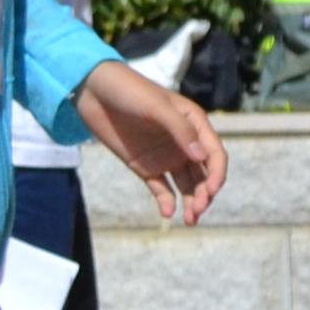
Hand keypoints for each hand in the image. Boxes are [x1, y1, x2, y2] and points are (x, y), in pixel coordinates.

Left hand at [75, 58, 224, 223]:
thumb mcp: (156, 107)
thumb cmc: (129, 90)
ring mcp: (165, 156)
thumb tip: (201, 157)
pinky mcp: (145, 166)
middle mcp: (184, 143)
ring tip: (188, 220)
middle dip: (205, 195)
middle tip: (197, 211)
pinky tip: (167, 213)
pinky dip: (167, 201)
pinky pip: (161, 188)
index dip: (216, 174)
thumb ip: (180, 130)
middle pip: (203, 175)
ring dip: (191, 202)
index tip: (210, 191)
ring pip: (186, 185)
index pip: (214, 155)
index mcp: (194, 125)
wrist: (92, 89)